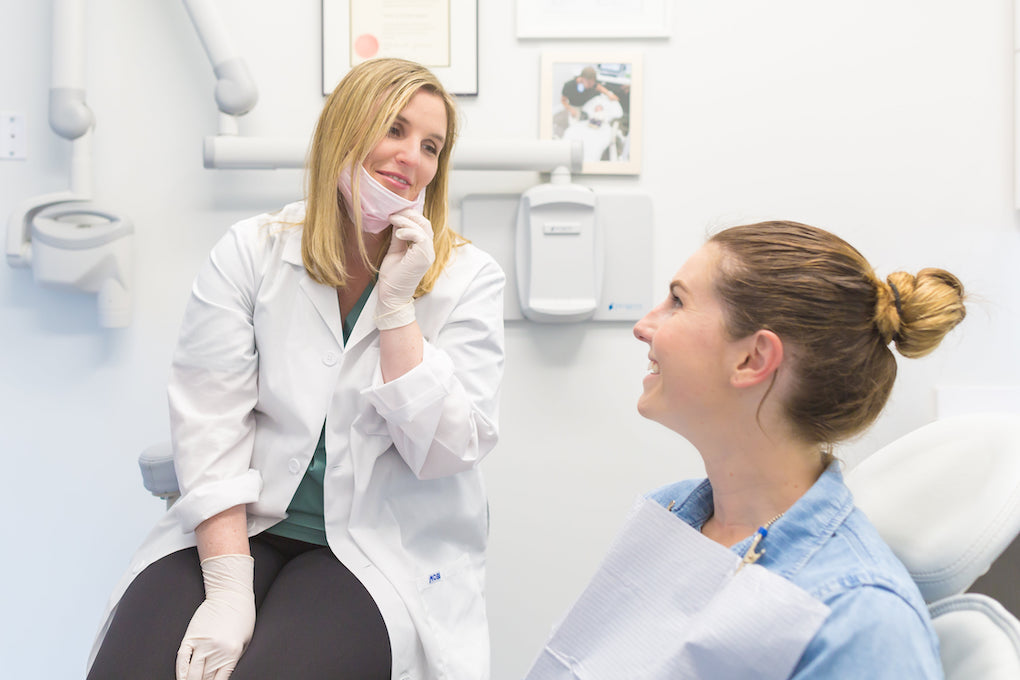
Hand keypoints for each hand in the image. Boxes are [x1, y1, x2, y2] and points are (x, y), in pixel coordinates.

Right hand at [176, 554, 255, 679]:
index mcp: (232, 653)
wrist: (231, 594)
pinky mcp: (191, 636)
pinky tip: (182, 678)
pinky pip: (182, 659)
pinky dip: (180, 671)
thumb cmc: (242, 617)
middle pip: (204, 679)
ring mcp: (201, 643)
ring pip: (192, 673)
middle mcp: (216, 650)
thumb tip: (221, 677)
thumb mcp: (244, 642)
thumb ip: (233, 661)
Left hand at [375, 209, 434, 329]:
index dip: (409, 216)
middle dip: (409, 214)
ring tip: (392, 219)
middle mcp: (428, 250)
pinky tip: (397, 234)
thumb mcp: (395, 251)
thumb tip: (397, 221)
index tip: (394, 212)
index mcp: (423, 248)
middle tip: (393, 212)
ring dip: (406, 221)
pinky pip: (420, 237)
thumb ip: (399, 237)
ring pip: (423, 228)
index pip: (422, 225)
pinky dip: (408, 231)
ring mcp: (427, 254)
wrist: (391, 295)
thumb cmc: (393, 277)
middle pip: (425, 223)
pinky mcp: (423, 257)